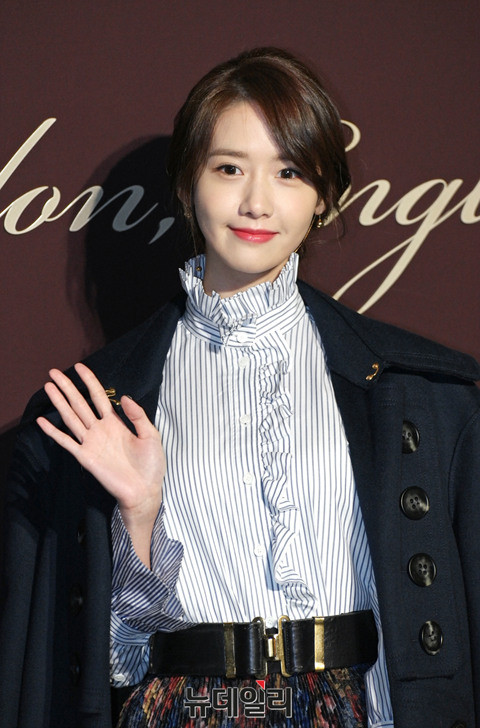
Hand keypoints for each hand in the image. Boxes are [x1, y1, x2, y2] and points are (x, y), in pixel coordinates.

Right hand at [37, 362, 164, 565]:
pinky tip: (42, 421)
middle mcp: (100, 430)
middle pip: (80, 403)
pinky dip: (54, 432)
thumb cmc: (151, 465)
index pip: (99, 397)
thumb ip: (138, 415)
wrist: (145, 491)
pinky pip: (67, 442)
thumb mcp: (150, 435)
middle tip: (53, 372)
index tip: (79, 366)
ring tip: (48, 387)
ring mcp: (91, 443)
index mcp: (116, 423)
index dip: (90, 381)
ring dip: (59, 403)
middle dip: (67, 387)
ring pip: (71, 417)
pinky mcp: (86, 457)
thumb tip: (124, 396)